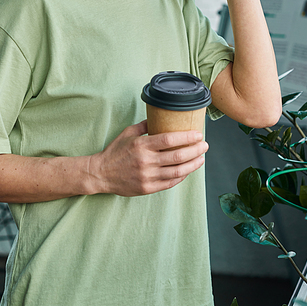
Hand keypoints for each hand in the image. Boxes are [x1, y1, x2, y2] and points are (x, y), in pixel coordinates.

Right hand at [88, 120, 208, 195]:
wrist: (101, 173)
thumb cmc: (115, 151)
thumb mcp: (128, 133)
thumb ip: (145, 126)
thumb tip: (162, 117)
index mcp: (142, 145)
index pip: (169, 140)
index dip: (187, 137)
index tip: (198, 135)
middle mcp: (146, 161)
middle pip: (178, 156)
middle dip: (195, 150)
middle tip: (205, 146)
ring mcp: (148, 176)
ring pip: (177, 171)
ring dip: (193, 164)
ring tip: (201, 158)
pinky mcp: (148, 188)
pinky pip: (170, 182)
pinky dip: (182, 176)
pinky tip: (188, 170)